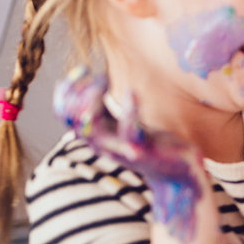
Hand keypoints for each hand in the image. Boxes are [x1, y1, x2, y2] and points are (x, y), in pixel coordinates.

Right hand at [54, 66, 203, 242]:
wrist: (179, 173)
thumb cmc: (151, 144)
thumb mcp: (123, 124)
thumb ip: (106, 110)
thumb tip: (90, 83)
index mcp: (97, 136)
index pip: (65, 115)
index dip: (65, 92)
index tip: (82, 70)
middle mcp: (103, 144)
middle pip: (73, 120)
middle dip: (76, 93)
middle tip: (97, 75)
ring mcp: (121, 148)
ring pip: (92, 128)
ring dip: (92, 99)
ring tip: (105, 79)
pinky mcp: (143, 150)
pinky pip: (129, 131)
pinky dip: (128, 110)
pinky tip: (131, 91)